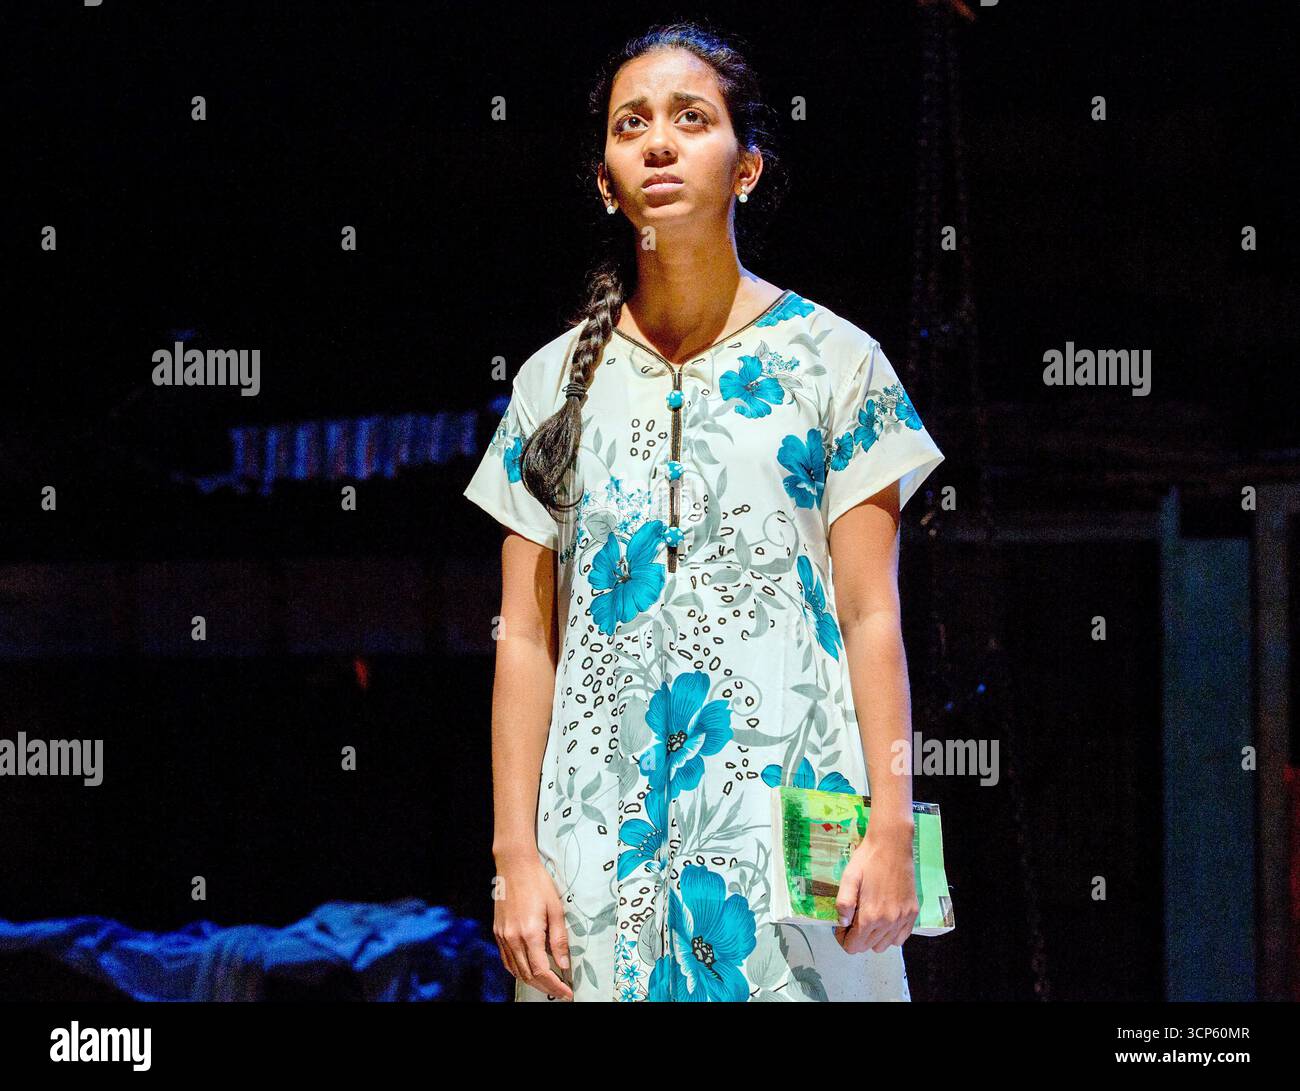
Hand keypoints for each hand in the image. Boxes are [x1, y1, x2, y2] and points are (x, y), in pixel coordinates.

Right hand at [493, 851, 573, 999]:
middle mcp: (513, 938)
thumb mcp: (556, 909)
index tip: (567, 992)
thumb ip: (559, 939)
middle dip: (546, 987)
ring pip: (516, 971)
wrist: (514, 866)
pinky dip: (518, 970)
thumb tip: (564, 964)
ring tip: (548, 983)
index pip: (542, 971)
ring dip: (532, 982)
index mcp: (529, 933)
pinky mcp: (497, 932)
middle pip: (528, 975)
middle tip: (561, 990)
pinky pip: (506, 960)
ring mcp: (503, 937)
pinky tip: (528, 970)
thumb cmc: (538, 884)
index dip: (555, 986)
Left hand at [832, 822, 918, 953]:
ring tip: (867, 918)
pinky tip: (883, 919)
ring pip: (884, 946)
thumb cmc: (867, 859)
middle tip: (852, 919)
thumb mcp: (848, 878)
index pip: (854, 946)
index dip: (843, 939)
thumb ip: (843, 903)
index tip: (841, 926)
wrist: (892, 845)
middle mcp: (889, 921)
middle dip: (856, 938)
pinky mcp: (913, 913)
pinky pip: (901, 938)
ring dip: (872, 938)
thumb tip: (842, 923)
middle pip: (868, 947)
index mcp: (871, 915)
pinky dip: (890, 935)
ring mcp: (903, 918)